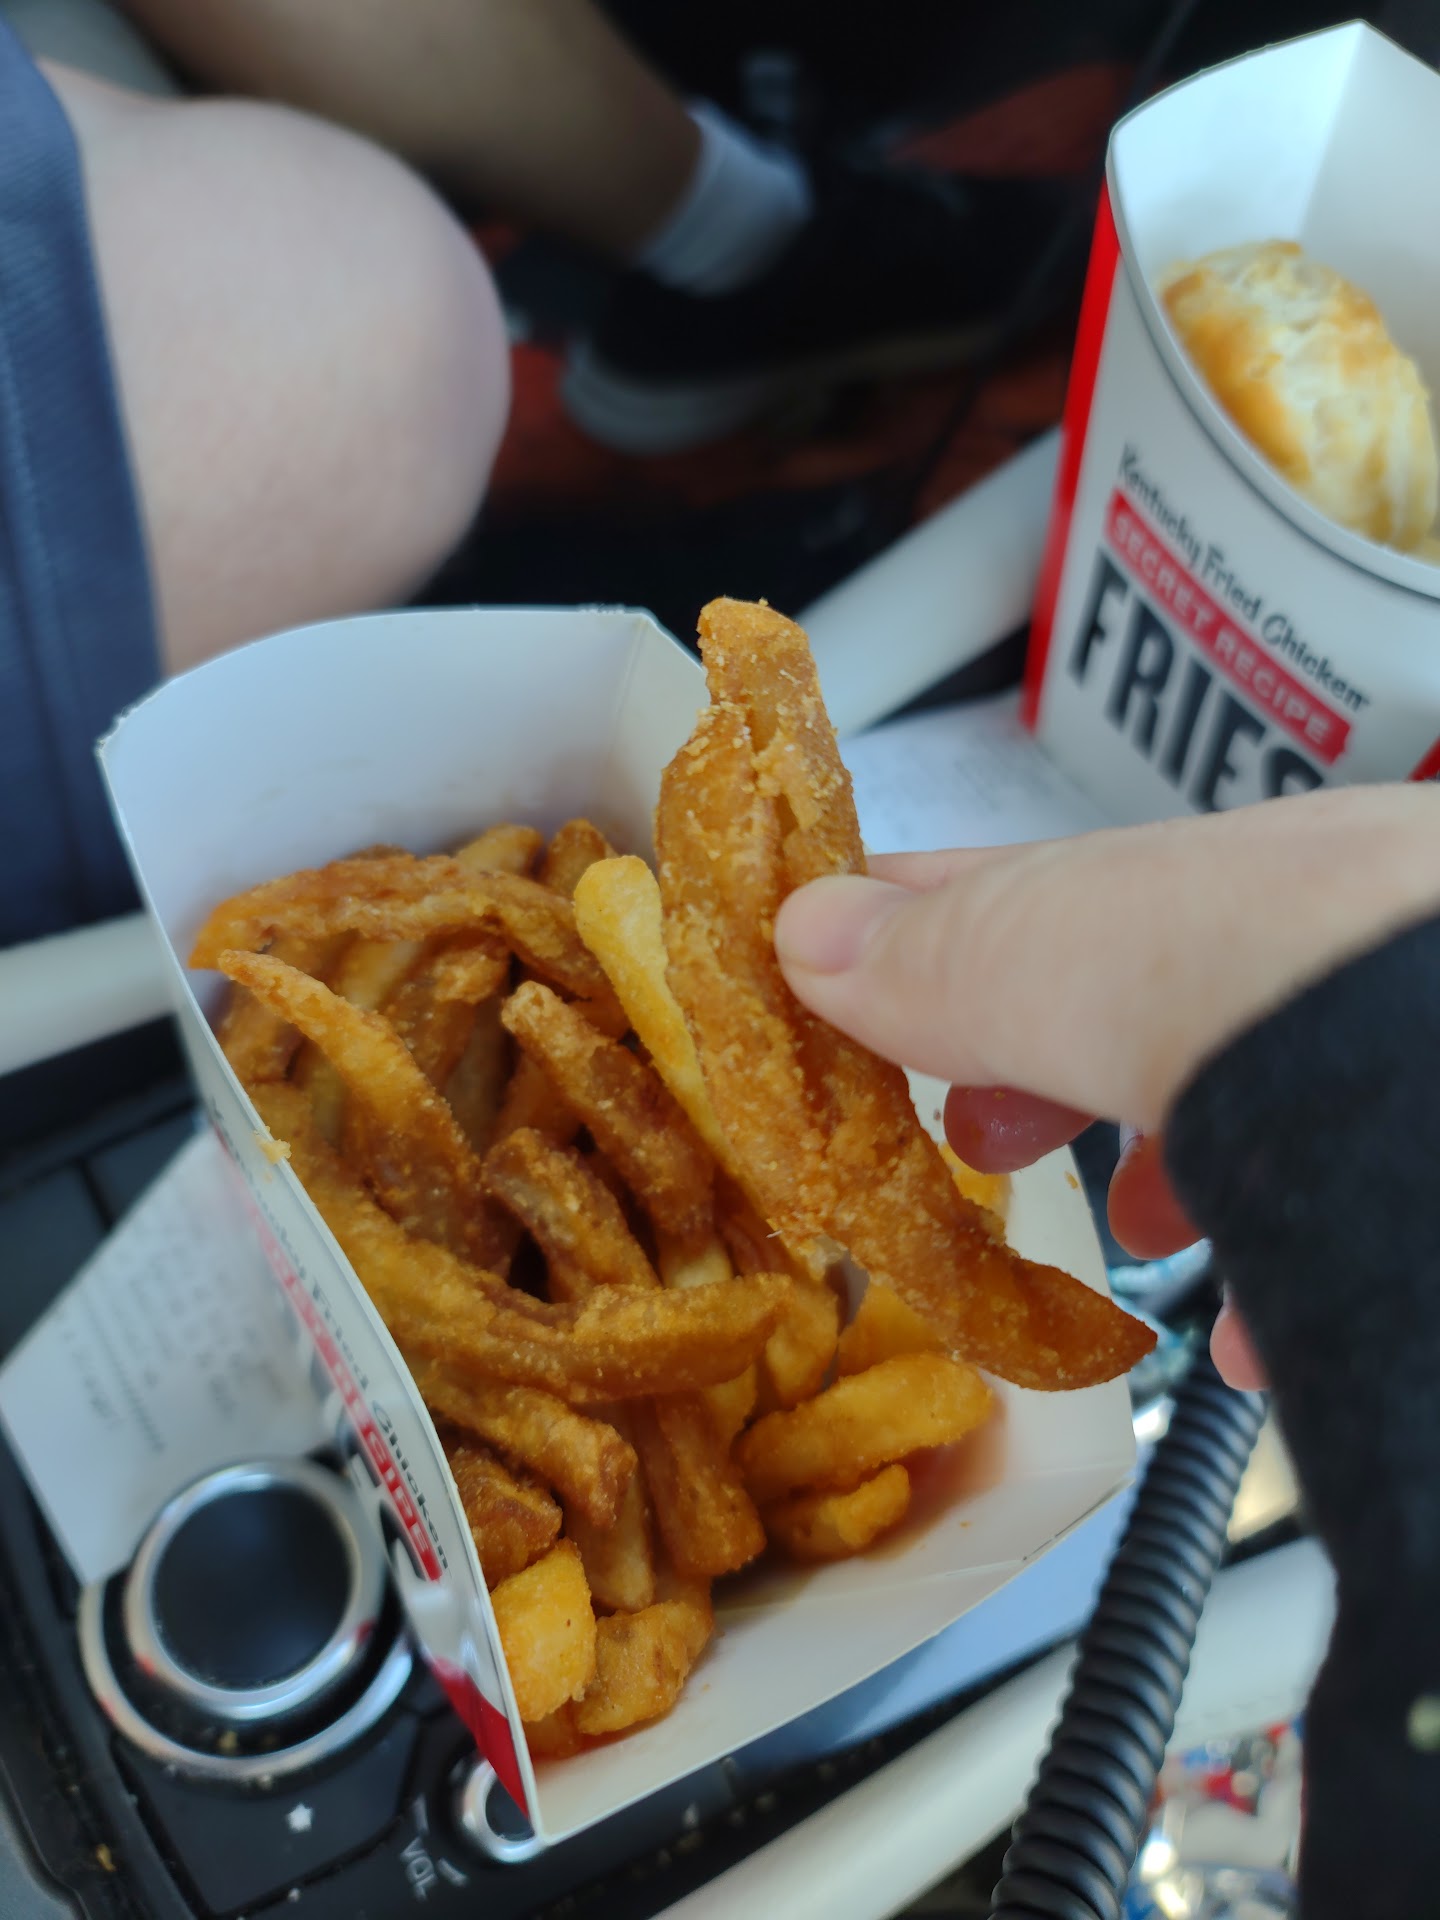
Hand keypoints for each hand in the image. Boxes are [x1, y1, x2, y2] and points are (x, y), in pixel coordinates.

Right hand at [774, 784, 1439, 1388]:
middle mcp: (1288, 940)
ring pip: (1253, 1092)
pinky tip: (1249, 1331)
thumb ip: (936, 956)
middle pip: (1139, 998)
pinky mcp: (1405, 1161)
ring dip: (1171, 1161)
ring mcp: (1363, 1042)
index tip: (842, 973)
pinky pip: (1342, 1208)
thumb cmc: (1258, 961)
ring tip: (1127, 1226)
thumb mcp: (1045, 955)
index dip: (917, 931)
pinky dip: (1279, 1270)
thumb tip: (806, 930)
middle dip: (1042, 1069)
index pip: (1018, 894)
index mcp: (1178, 879)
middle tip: (974, 1136)